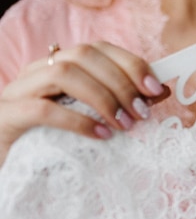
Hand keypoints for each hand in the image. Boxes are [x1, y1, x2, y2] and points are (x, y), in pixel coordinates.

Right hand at [0, 41, 167, 164]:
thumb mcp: (88, 119)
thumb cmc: (52, 143)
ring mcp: (18, 92)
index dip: (130, 64)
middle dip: (120, 82)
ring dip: (102, 97)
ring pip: (62, 74)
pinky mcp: (7, 117)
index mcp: (57, 67)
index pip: (97, 48)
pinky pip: (42, 110)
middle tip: (141, 113)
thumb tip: (159, 93)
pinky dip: (77, 120)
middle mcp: (36, 72)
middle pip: (82, 56)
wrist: (10, 170)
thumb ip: (117, 103)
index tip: (156, 89)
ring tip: (124, 124)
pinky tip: (101, 135)